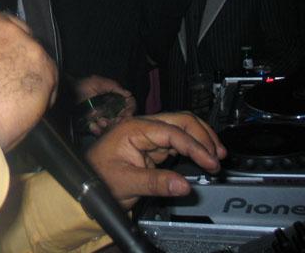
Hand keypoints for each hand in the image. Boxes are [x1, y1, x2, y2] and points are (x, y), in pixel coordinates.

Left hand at [73, 75, 135, 133]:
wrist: (66, 93)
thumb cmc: (82, 85)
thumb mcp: (98, 82)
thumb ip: (113, 86)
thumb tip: (128, 94)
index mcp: (114, 99)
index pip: (129, 106)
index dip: (130, 110)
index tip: (128, 112)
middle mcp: (110, 110)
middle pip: (123, 119)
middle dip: (120, 121)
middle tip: (116, 120)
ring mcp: (102, 118)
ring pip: (112, 128)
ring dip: (109, 126)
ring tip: (101, 121)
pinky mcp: (93, 125)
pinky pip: (99, 132)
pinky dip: (97, 130)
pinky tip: (93, 124)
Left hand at [85, 112, 226, 208]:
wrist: (86, 183)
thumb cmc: (98, 177)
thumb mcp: (126, 182)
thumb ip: (155, 183)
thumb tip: (184, 185)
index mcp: (134, 129)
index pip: (172, 131)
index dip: (195, 146)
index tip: (211, 162)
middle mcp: (143, 126)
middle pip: (181, 120)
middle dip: (203, 135)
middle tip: (218, 157)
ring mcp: (149, 135)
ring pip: (182, 128)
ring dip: (201, 139)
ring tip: (216, 156)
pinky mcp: (152, 146)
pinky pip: (177, 141)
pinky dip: (193, 147)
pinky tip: (203, 157)